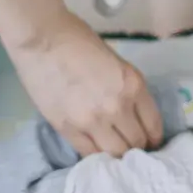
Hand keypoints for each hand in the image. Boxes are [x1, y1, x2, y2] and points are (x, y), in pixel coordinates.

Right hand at [5, 11, 162, 156]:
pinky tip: (96, 151)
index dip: (154, 138)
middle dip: (137, 147)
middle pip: (137, 143)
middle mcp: (118, 107)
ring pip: (115, 153)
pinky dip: (95, 155)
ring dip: (117, 153)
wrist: (39, 38)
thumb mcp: (116, 61)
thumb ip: (126, 88)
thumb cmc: (76, 39)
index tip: (149, 141)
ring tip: (113, 150)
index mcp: (133, 85)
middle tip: (131, 146)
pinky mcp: (68, 128)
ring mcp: (92, 121)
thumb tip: (130, 113)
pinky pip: (88, 153)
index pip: (153, 126)